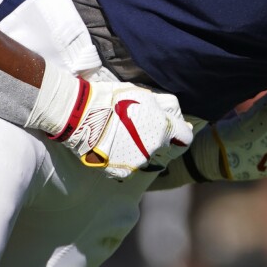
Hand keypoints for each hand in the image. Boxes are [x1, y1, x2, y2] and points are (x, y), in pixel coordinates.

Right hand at [54, 79, 193, 180]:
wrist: (81, 115)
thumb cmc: (112, 100)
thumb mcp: (144, 95)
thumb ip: (166, 105)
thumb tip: (178, 113)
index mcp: (163, 129)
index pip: (185, 138)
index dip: (181, 132)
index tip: (176, 129)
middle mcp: (153, 148)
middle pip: (164, 148)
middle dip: (157, 140)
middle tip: (140, 128)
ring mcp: (137, 162)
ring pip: (146, 158)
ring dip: (140, 149)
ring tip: (122, 136)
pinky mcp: (120, 171)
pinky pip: (128, 167)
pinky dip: (123, 159)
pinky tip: (112, 146)